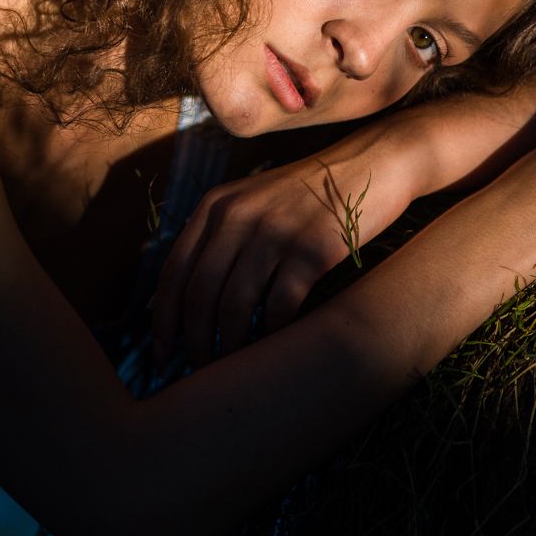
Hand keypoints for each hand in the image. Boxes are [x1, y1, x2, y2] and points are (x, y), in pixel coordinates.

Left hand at [150, 146, 416, 366]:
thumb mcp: (254, 202)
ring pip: (235, 305)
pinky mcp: (314, 247)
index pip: (173, 271)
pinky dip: (272, 334)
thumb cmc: (312, 193)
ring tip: (232, 368)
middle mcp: (240, 214)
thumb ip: (218, 239)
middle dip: (193, 341)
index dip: (163, 321)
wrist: (375, 163)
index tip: (161, 356)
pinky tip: (273, 348)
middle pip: (199, 293)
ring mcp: (277, 230)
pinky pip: (280, 305)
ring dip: (229, 346)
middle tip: (198, 371)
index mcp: (217, 205)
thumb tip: (175, 302)